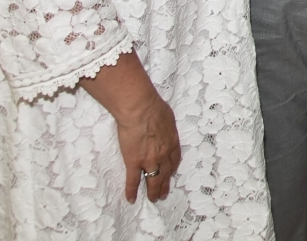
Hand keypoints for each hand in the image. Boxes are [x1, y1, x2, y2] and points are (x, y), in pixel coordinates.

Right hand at [80, 52, 181, 202]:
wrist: (141, 109)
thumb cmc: (154, 107)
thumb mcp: (168, 115)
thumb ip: (166, 124)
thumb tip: (163, 123)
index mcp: (172, 141)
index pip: (175, 159)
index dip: (173, 169)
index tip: (171, 174)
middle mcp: (164, 154)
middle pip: (166, 173)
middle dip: (165, 185)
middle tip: (163, 194)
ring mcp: (149, 160)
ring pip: (153, 180)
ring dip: (154, 192)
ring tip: (153, 199)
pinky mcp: (134, 162)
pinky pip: (133, 181)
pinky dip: (132, 191)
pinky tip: (131, 199)